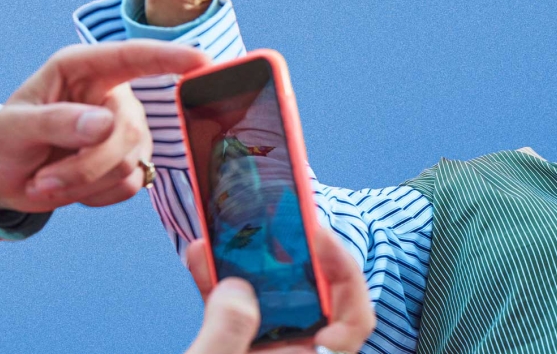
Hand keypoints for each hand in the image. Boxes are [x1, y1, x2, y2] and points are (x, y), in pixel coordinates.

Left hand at [0, 41, 209, 213]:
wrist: (4, 178)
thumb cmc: (4, 141)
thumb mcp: (13, 128)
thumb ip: (55, 122)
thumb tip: (105, 124)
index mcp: (83, 69)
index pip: (132, 58)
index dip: (170, 57)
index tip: (202, 62)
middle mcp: (113, 95)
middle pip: (128, 132)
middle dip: (85, 165)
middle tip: (41, 181)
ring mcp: (128, 130)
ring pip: (130, 163)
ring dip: (84, 183)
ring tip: (45, 182)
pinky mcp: (134, 162)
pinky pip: (133, 185)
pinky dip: (96, 195)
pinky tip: (73, 187)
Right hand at [184, 228, 374, 353]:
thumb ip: (227, 334)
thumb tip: (238, 288)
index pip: (356, 319)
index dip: (346, 273)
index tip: (317, 235)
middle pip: (315, 301)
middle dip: (290, 258)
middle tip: (271, 222)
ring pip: (274, 305)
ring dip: (249, 267)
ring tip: (225, 234)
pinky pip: (241, 317)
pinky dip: (222, 290)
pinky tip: (200, 262)